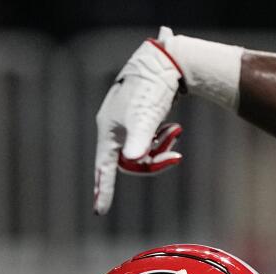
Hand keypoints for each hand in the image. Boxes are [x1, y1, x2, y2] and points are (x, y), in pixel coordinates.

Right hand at [93, 27, 184, 213]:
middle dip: (155, 161)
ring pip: (143, 151)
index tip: (99, 211)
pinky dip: (162, 139)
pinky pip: (149, 140)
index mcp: (109, 130)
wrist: (164, 61)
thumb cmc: (150, 88)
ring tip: (176, 132)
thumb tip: (132, 160)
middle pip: (132, 161)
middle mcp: (115, 129)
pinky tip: (174, 128)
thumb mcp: (144, 117)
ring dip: (162, 148)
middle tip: (177, 157)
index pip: (104, 166)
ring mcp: (127, 124)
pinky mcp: (140, 119)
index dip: (103, 189)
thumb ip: (139, 140)